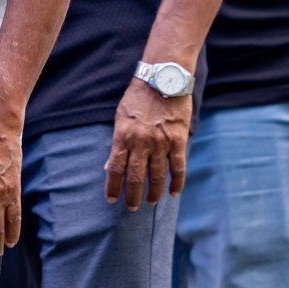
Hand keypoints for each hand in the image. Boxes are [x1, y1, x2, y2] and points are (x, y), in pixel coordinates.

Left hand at [105, 78, 190, 208]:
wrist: (162, 80)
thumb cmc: (138, 97)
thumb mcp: (120, 117)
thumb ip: (118, 141)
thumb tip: (110, 164)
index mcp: (122, 136)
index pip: (115, 168)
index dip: (113, 186)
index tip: (111, 199)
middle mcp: (140, 142)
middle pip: (135, 177)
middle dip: (132, 195)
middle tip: (131, 208)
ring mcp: (160, 143)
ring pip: (157, 176)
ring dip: (154, 192)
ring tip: (150, 202)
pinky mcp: (177, 141)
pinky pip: (178, 168)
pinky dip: (177, 183)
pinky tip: (174, 193)